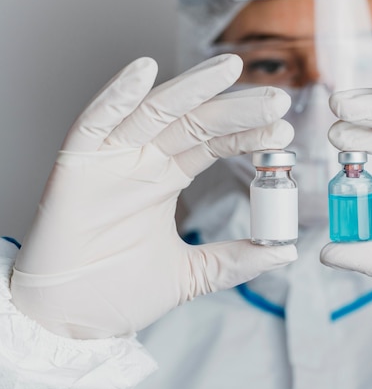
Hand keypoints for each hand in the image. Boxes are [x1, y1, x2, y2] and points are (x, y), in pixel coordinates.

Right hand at [10, 54, 296, 338]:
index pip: (215, 144)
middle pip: (195, 122)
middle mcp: (143, 161)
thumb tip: (284, 251)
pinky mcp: (76, 165)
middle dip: (236, 109)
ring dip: (192, 88)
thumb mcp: (192, 275)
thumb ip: (235, 260)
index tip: (284, 132)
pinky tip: (144, 72)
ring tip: (229, 68)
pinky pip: (94, 123)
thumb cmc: (119, 292)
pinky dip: (115, 96)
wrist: (70, 320)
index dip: (248, 134)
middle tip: (276, 101)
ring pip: (154, 111)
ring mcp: (111, 159)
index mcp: (167, 178)